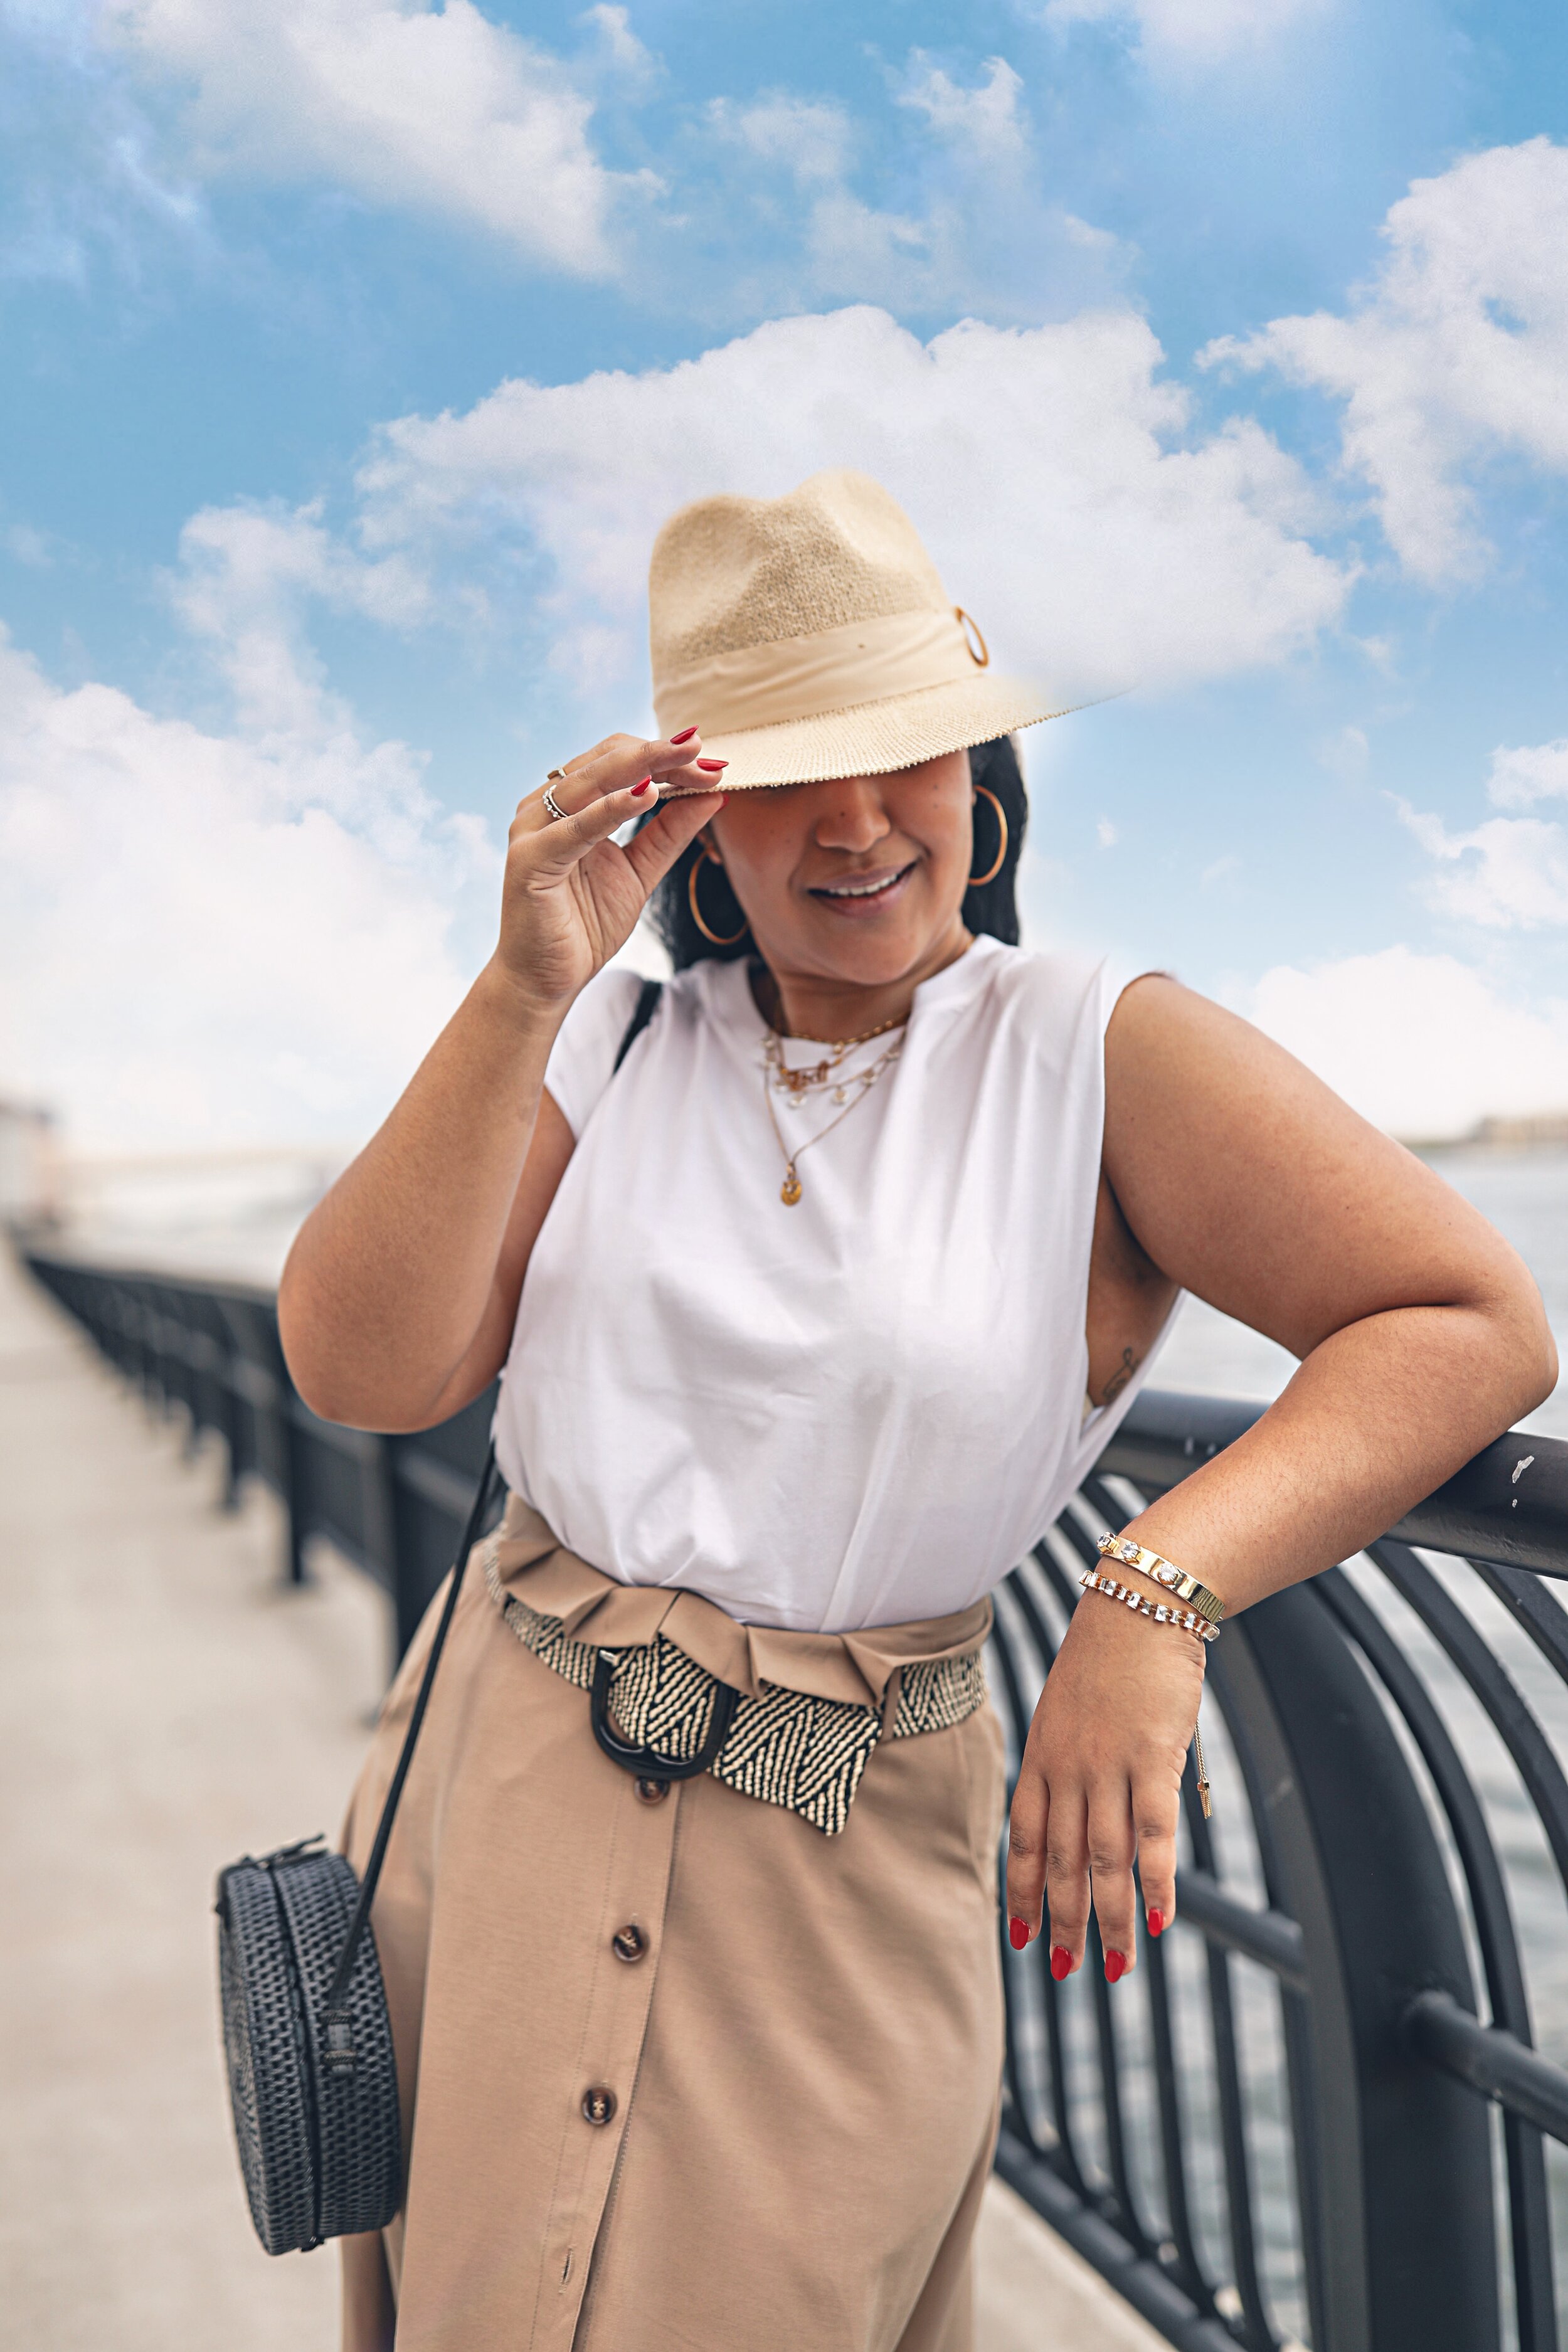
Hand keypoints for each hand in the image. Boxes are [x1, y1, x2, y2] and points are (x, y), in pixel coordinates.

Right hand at [491, 731, 724, 1014]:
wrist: (547, 981)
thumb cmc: (584, 926)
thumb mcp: (641, 871)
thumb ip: (670, 832)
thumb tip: (713, 793)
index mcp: (569, 805)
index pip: (620, 762)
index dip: (665, 757)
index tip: (712, 761)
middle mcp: (545, 807)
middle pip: (607, 761)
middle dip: (660, 754)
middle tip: (702, 749)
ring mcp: (532, 829)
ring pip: (591, 781)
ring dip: (643, 767)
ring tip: (686, 759)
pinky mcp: (529, 858)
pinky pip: (575, 827)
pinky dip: (612, 808)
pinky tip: (648, 795)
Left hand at [1005, 1588, 1203, 1979]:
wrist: (1138, 1603)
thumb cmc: (1107, 1656)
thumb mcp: (1069, 1710)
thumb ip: (1070, 1762)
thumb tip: (1084, 1812)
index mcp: (1041, 1757)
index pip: (1026, 1840)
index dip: (1024, 1892)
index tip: (1022, 1938)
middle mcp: (1068, 1769)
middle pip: (1063, 1862)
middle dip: (1062, 1922)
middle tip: (1065, 1970)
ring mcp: (1109, 1767)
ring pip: (1106, 1861)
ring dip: (1110, 1921)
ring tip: (1117, 1969)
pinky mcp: (1154, 1759)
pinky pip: (1154, 1835)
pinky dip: (1157, 1884)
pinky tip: (1159, 1922)